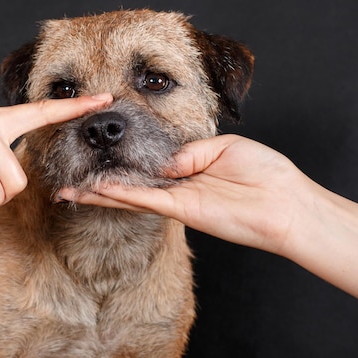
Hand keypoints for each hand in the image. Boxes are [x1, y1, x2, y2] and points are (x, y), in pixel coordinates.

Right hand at [59, 133, 357, 320]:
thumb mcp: (223, 147)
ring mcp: (175, 199)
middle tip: (71, 176)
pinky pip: (142, 200)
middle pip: (130, 182)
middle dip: (101, 180)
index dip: (123, 158)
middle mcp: (176, 186)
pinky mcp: (179, 210)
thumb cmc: (265, 173)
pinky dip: (118, 195)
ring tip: (69, 189)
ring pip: (128, 194)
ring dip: (99, 192)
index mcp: (188, 168)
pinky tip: (95, 191)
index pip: (147, 164)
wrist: (287, 203)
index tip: (102, 149)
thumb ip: (189, 151)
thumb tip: (165, 160)